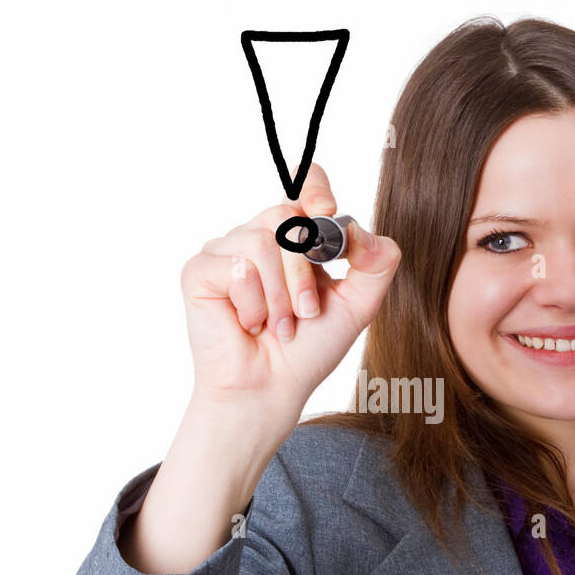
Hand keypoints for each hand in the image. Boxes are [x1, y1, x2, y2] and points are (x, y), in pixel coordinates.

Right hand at [179, 162, 400, 426]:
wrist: (271, 388)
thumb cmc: (308, 349)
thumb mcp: (357, 305)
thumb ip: (375, 263)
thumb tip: (359, 228)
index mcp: (294, 239)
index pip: (304, 186)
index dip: (316, 188)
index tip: (328, 212)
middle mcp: (257, 237)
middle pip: (287, 217)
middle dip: (304, 272)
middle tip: (306, 312)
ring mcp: (225, 251)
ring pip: (261, 241)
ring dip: (281, 296)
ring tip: (278, 327)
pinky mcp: (199, 271)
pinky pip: (236, 266)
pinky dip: (253, 304)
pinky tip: (248, 325)